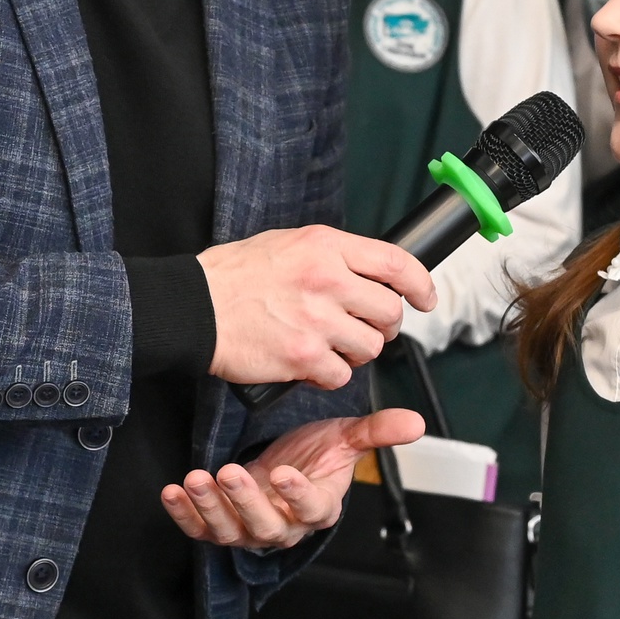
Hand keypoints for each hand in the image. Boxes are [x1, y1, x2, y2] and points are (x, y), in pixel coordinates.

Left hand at [159, 408, 425, 548]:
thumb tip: (416, 422)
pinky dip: (184, 514)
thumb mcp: (343, 440)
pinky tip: (173, 492)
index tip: (284, 473)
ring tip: (196, 478)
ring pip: (230, 530)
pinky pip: (200, 529)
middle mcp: (283, 526)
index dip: (298, 495)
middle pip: (266, 526)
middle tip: (230, 473)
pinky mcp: (219, 528)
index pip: (311, 509)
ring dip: (211, 506)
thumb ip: (377, 432)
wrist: (281, 471)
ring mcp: (249, 530)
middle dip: (245, 501)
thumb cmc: (312, 458)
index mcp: (316, 507)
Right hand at [198, 225, 435, 387]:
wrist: (194, 308)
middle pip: (389, 312)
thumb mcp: (287, 243)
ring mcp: (317, 321)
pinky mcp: (303, 357)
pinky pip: (341, 374)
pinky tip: (311, 365)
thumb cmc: (234, 276)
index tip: (424, 298)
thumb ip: (331, 256)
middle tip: (366, 329)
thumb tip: (369, 272)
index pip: (395, 262)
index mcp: (326, 247)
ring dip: (357, 353)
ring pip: (371, 347)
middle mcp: (327, 280)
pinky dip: (330, 375)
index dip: (420, 284)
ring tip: (331, 346)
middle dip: (384, 326)